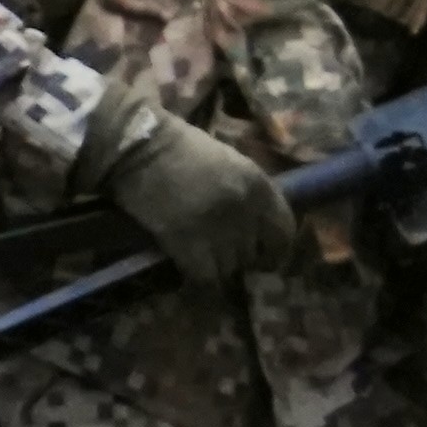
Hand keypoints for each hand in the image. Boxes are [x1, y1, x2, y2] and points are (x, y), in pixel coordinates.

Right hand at [95, 108, 306, 289]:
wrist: (141, 148)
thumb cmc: (183, 148)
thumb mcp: (232, 162)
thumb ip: (251, 192)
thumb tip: (260, 222)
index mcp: (259, 185)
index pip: (285, 230)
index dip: (277, 249)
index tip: (267, 257)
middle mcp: (245, 210)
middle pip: (256, 253)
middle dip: (244, 259)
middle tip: (229, 257)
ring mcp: (217, 228)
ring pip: (232, 267)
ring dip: (221, 267)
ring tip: (206, 258)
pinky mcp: (188, 243)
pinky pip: (206, 277)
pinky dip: (201, 278)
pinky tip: (191, 268)